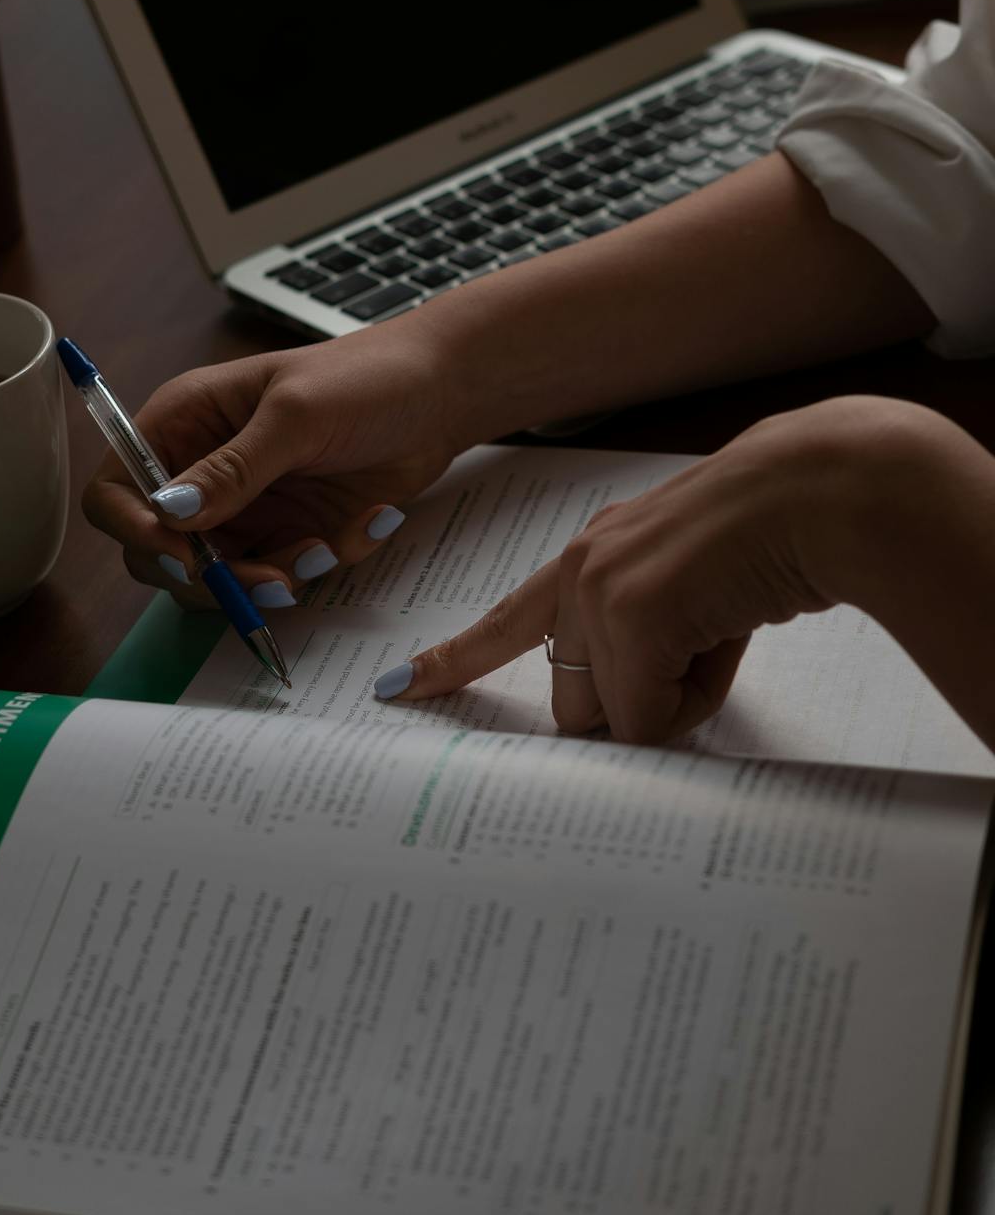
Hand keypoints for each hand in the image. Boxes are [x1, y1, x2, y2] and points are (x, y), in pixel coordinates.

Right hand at [83, 315, 464, 609]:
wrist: (444, 392)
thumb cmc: (367, 377)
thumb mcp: (298, 415)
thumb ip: (235, 467)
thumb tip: (171, 513)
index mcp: (184, 423)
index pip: (117, 487)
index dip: (133, 527)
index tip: (181, 554)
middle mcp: (204, 470)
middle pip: (160, 550)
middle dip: (211, 574)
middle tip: (270, 578)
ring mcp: (247, 506)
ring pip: (222, 576)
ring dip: (273, 576)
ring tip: (327, 549)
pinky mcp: (291, 533)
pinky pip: (284, 574)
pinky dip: (324, 562)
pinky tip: (367, 522)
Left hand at [377, 399, 918, 741]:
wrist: (816, 493)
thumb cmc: (772, 540)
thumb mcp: (690, 590)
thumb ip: (648, 639)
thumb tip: (630, 721)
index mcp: (591, 556)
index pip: (506, 620)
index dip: (453, 659)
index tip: (398, 685)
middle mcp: (581, 569)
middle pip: (574, 702)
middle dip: (635, 705)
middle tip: (703, 645)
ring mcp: (599, 590)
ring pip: (612, 716)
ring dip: (671, 702)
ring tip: (722, 631)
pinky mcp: (631, 614)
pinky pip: (649, 719)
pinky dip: (696, 700)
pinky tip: (727, 636)